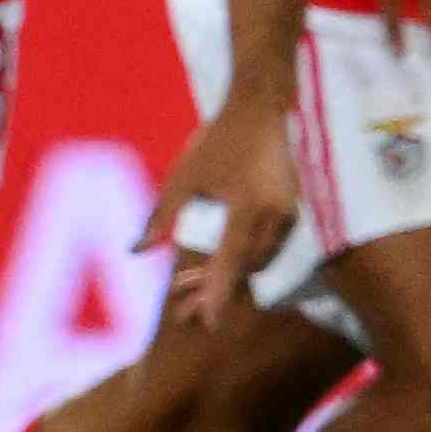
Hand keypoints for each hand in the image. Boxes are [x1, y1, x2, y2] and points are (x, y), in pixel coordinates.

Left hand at [155, 98, 299, 339]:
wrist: (261, 109)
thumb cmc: (218, 140)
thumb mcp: (184, 177)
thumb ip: (163, 217)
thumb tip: (137, 251)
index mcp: (246, 207)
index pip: (230, 261)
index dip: (217, 294)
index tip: (208, 322)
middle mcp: (274, 214)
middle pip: (245, 266)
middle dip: (217, 285)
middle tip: (184, 297)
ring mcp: (288, 212)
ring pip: (260, 258)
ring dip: (232, 272)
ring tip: (196, 277)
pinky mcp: (292, 209)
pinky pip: (270, 244)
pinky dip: (246, 256)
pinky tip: (223, 254)